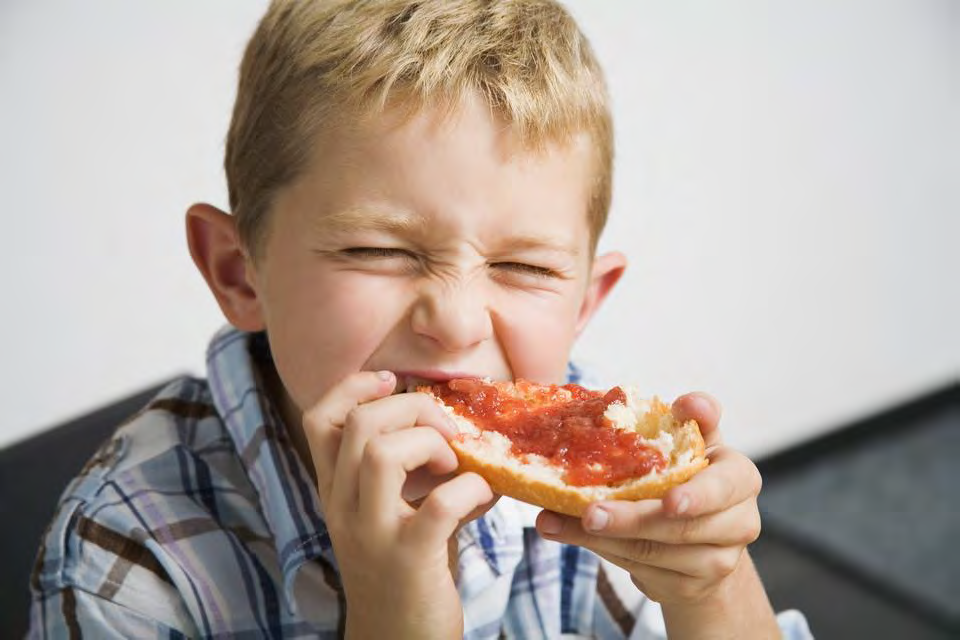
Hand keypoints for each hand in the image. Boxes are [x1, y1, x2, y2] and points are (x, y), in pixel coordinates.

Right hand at [302, 371, 496, 638]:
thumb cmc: (408, 572)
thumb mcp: (399, 513)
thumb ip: (419, 472)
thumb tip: (467, 431)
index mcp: (336, 492)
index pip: (319, 419)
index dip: (355, 386)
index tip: (393, 381)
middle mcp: (343, 509)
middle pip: (360, 425)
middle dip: (412, 408)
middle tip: (445, 429)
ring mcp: (372, 535)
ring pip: (382, 455)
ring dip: (431, 443)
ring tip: (452, 463)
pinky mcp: (409, 560)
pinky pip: (439, 505)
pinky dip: (470, 488)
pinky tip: (483, 495)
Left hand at [535, 392, 762, 605]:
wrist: (704, 539)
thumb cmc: (690, 475)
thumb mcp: (691, 445)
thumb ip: (691, 420)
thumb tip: (689, 402)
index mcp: (740, 479)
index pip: (726, 485)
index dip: (700, 495)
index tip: (671, 500)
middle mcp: (739, 523)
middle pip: (680, 526)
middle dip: (630, 519)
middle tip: (589, 513)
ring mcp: (717, 561)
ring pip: (654, 552)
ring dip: (603, 538)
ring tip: (558, 522)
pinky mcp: (690, 587)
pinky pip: (641, 569)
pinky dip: (602, 551)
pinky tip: (569, 534)